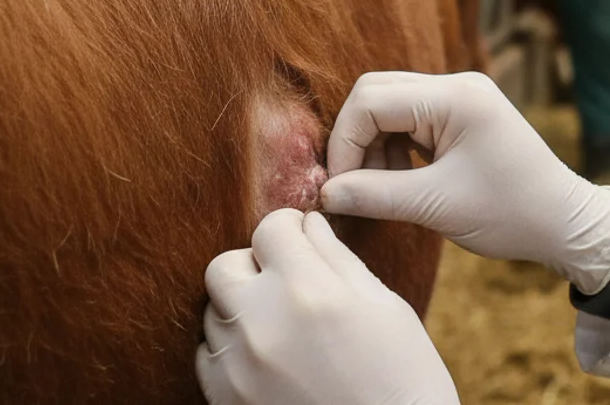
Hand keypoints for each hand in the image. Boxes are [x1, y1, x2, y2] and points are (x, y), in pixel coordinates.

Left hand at [196, 210, 458, 404]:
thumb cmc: (402, 376)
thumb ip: (337, 258)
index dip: (288, 227)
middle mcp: (263, 322)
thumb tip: (309, 223)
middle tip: (284, 280)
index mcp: (309, 290)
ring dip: (241, 308)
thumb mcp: (384, 307)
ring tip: (282, 326)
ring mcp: (239, 365)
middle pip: (224, 266)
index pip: (269, 229)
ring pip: (213, 311)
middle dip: (252, 265)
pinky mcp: (226, 399)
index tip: (299, 238)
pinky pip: (207, 356)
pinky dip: (230, 349)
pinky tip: (268, 357)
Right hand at [323, 72, 609, 294]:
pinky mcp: (461, 114)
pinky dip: (394, 148)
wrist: (566, 224)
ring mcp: (460, 97)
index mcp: (455, 97)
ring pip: (388, 105)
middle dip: (355, 140)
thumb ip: (374, 195)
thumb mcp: (436, 206)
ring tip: (382, 190)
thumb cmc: (510, 214)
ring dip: (373, 146)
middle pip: (375, 94)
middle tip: (355, 187)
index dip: (345, 143)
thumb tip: (324, 193)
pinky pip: (409, 118)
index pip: (370, 100)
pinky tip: (400, 181)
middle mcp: (457, 85)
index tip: (340, 188)